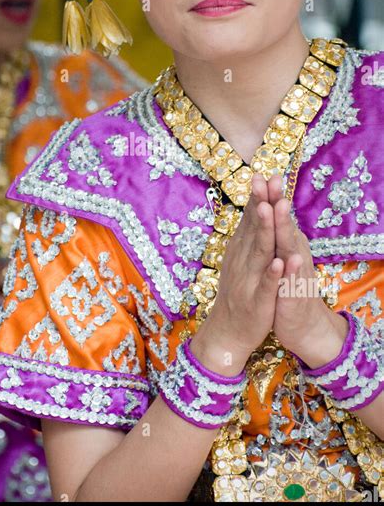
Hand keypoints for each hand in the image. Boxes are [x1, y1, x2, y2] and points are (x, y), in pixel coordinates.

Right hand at [196, 172, 284, 372]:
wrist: (227, 332)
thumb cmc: (238, 292)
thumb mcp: (241, 259)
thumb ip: (249, 234)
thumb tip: (256, 205)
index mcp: (241, 250)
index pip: (250, 219)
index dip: (258, 196)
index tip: (265, 174)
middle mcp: (242, 260)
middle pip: (253, 228)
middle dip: (260, 204)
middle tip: (264, 180)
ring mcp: (248, 280)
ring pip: (258, 252)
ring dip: (263, 230)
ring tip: (269, 209)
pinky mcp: (257, 302)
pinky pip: (265, 286)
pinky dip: (271, 274)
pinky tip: (278, 262)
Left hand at [267, 174, 347, 366]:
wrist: (300, 324)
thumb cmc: (283, 286)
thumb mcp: (275, 257)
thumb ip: (271, 234)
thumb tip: (263, 208)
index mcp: (285, 244)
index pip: (275, 217)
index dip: (268, 197)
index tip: (259, 175)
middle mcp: (294, 253)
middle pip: (283, 225)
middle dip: (276, 203)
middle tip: (271, 180)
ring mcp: (297, 273)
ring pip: (290, 247)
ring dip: (284, 228)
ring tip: (279, 207)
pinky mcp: (296, 295)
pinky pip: (294, 281)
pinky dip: (292, 270)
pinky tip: (290, 259)